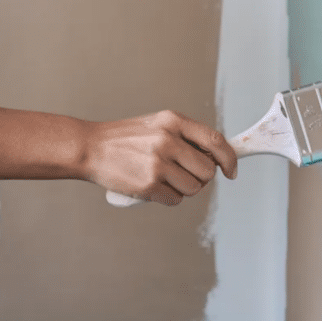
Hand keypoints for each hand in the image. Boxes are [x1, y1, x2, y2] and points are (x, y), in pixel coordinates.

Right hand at [81, 110, 237, 205]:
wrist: (90, 147)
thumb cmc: (125, 138)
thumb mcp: (158, 125)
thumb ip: (185, 137)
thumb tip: (216, 159)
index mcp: (173, 121)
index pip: (215, 141)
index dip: (229, 159)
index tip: (231, 171)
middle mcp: (168, 140)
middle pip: (207, 170)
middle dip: (201, 177)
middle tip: (184, 174)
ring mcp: (158, 163)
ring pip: (194, 188)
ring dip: (184, 189)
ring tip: (166, 180)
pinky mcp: (148, 184)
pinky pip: (175, 200)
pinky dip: (168, 198)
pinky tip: (154, 188)